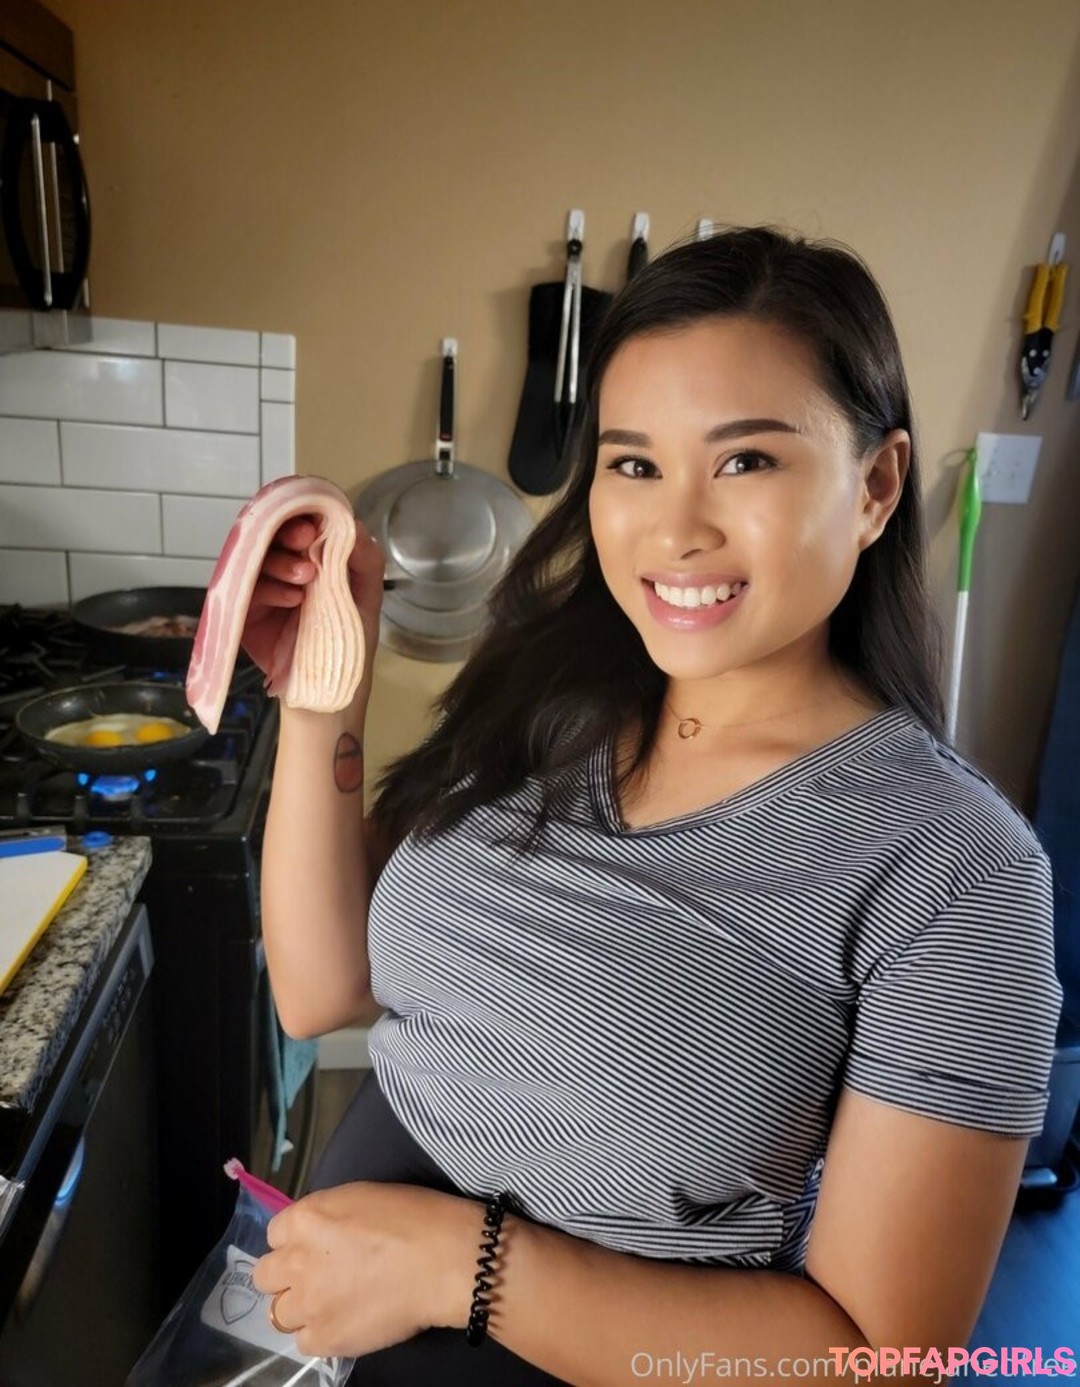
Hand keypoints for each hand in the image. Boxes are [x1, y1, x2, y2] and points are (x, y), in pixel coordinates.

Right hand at [240, 516, 384, 699]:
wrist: (331, 693)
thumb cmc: (349, 645)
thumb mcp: (366, 598)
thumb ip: (365, 560)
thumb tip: (353, 524)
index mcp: (309, 561)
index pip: (297, 525)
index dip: (302, 515)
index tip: (316, 522)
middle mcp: (281, 571)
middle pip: (271, 535)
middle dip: (288, 531)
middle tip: (306, 538)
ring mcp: (261, 591)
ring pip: (256, 558)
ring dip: (281, 560)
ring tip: (307, 577)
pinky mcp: (244, 615)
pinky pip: (246, 591)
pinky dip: (270, 589)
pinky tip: (294, 599)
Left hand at [251, 1182, 480, 1358]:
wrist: (442, 1260)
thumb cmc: (413, 1217)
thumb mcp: (361, 1197)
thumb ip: (328, 1218)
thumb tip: (322, 1237)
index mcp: (305, 1218)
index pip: (275, 1234)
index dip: (295, 1241)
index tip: (316, 1247)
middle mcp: (296, 1261)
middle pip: (265, 1276)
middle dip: (286, 1276)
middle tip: (318, 1278)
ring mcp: (307, 1304)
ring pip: (279, 1314)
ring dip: (301, 1308)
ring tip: (332, 1305)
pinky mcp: (325, 1338)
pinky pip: (305, 1343)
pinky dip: (322, 1334)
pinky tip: (347, 1323)